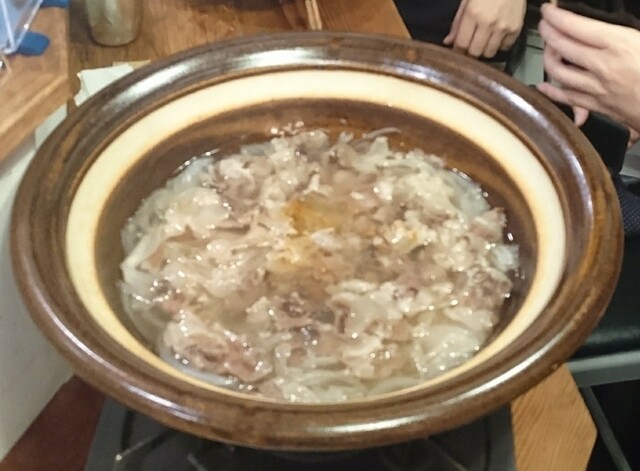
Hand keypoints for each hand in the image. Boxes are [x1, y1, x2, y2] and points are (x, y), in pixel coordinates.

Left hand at [443, 0, 525, 57]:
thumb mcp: (466, 0)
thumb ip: (457, 22)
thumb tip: (448, 42)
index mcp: (473, 15)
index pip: (461, 44)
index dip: (457, 51)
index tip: (457, 51)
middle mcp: (488, 24)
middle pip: (475, 52)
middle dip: (470, 52)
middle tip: (470, 46)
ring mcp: (504, 27)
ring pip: (490, 53)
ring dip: (484, 50)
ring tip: (483, 41)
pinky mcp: (516, 28)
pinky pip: (505, 47)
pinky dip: (499, 45)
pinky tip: (496, 37)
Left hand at [537, 4, 639, 133]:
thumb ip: (627, 30)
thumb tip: (605, 26)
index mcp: (619, 44)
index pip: (576, 27)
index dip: (556, 17)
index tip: (547, 10)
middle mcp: (602, 66)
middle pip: (562, 48)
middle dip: (548, 34)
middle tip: (544, 25)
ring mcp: (597, 88)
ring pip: (559, 73)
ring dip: (548, 59)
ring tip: (548, 48)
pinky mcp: (599, 106)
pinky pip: (567, 98)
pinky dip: (552, 92)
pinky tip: (542, 86)